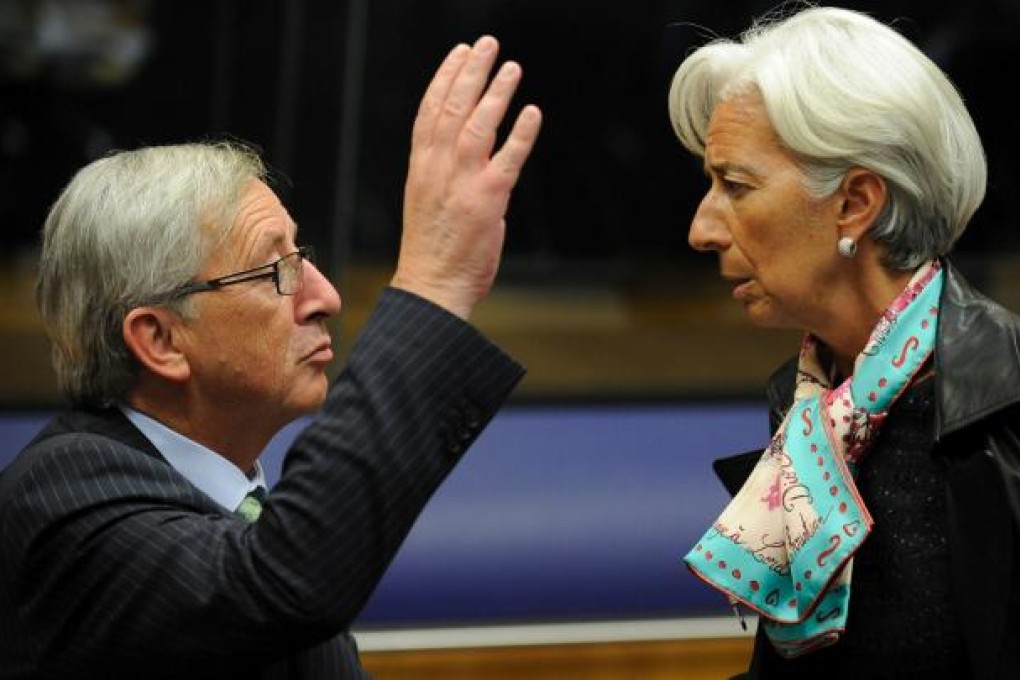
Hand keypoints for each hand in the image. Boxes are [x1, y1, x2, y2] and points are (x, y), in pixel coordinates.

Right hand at [392, 35, 541, 318]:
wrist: (432, 287)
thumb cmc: (433, 251)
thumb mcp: (430, 202)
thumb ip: (452, 175)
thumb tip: (483, 160)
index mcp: (420, 167)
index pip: (429, 111)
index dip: (444, 78)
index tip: (458, 54)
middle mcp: (437, 168)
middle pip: (452, 108)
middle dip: (470, 72)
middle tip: (486, 45)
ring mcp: (461, 182)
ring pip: (478, 125)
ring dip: (496, 93)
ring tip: (511, 67)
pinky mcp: (487, 200)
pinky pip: (508, 159)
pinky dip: (521, 134)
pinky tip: (532, 112)